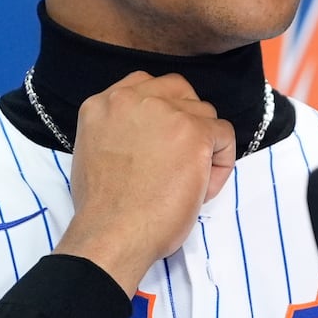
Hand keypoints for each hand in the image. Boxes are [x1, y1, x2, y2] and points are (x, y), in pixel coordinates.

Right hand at [54, 71, 235, 295]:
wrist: (113, 232)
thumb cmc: (102, 208)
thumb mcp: (93, 152)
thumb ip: (117, 130)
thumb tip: (144, 135)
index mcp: (102, 104)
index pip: (144, 85)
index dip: (160, 110)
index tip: (161, 137)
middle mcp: (132, 99)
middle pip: (178, 91)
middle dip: (185, 118)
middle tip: (181, 154)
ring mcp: (166, 113)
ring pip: (204, 113)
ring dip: (203, 143)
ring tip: (188, 180)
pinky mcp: (195, 133)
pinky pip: (224, 135)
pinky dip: (221, 161)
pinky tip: (202, 186)